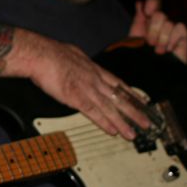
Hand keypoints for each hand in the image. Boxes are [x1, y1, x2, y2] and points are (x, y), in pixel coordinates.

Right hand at [16, 31, 149, 139]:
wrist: (41, 54)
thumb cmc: (51, 52)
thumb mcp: (73, 53)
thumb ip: (80, 63)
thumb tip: (80, 62)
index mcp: (94, 69)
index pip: (118, 84)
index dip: (131, 94)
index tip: (142, 102)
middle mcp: (95, 80)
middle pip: (120, 98)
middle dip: (134, 112)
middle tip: (146, 122)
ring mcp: (88, 89)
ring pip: (110, 108)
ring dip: (123, 122)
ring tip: (132, 134)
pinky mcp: (76, 98)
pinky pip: (94, 113)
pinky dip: (104, 123)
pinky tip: (112, 131)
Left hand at [129, 0, 186, 63]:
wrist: (150, 77)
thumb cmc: (141, 59)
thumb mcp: (134, 38)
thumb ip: (138, 20)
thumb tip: (139, 3)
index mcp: (149, 21)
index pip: (154, 2)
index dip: (152, 3)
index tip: (146, 12)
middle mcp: (162, 24)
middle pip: (159, 13)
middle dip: (152, 29)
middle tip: (149, 43)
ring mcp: (173, 31)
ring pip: (169, 22)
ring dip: (161, 39)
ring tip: (157, 52)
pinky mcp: (183, 38)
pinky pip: (180, 27)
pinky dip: (172, 39)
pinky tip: (169, 50)